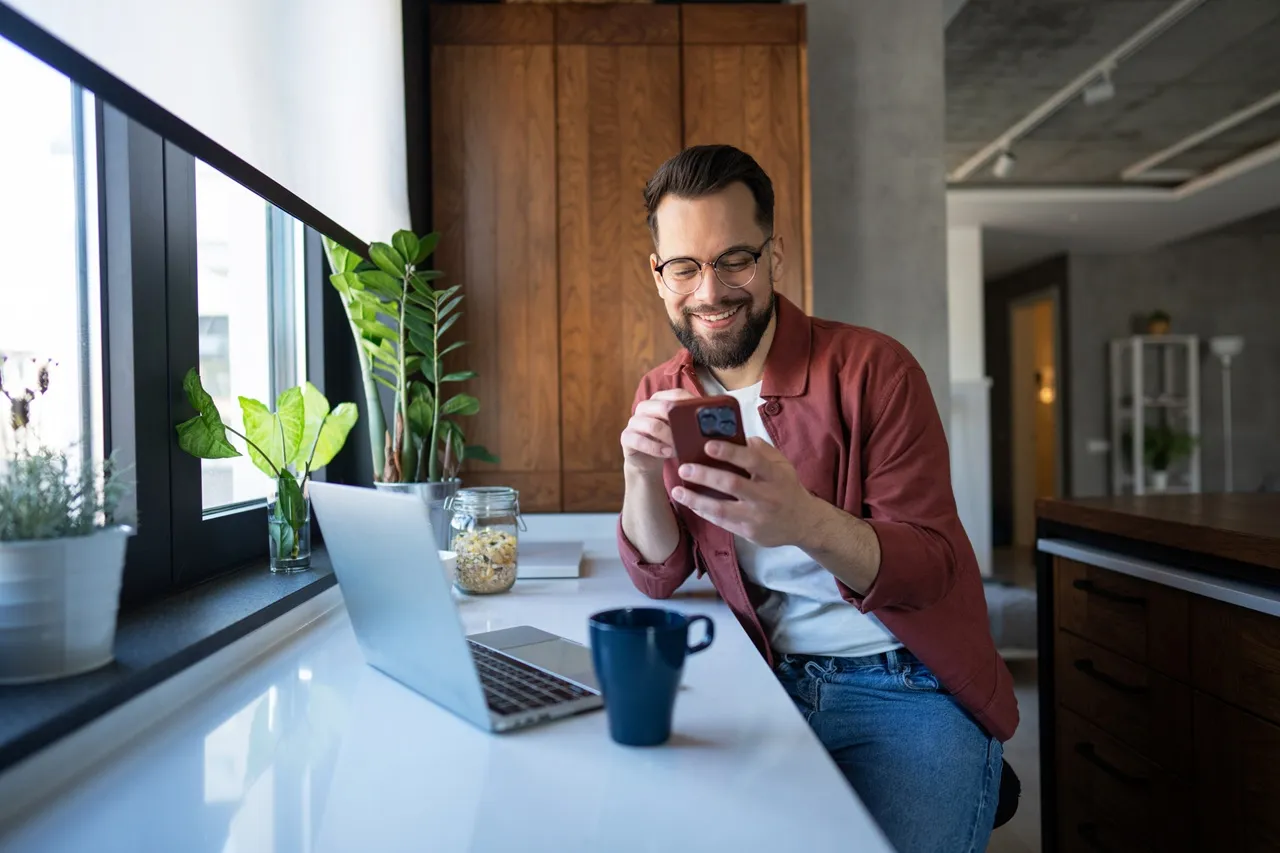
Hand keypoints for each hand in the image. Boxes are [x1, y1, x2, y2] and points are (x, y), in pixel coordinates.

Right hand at [620, 388, 696, 476]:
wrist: (647, 461)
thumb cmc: (668, 442)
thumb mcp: (680, 431)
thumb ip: (691, 422)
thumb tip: (713, 420)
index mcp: (659, 400)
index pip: (675, 394)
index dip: (689, 402)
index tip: (703, 414)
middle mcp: (645, 407)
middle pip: (662, 406)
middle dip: (677, 421)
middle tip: (689, 434)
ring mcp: (634, 422)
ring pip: (651, 425)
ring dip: (668, 437)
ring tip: (678, 447)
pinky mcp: (626, 437)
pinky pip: (638, 440)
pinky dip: (655, 448)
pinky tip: (666, 453)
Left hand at [671, 438, 820, 547]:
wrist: (803, 522)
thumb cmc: (786, 487)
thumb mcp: (782, 464)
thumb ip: (761, 450)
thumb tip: (735, 437)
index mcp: (775, 475)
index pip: (752, 460)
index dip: (730, 452)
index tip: (708, 445)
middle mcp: (767, 496)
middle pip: (732, 484)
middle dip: (705, 475)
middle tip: (683, 468)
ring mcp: (757, 516)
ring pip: (722, 509)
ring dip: (696, 499)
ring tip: (677, 491)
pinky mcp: (749, 532)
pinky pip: (722, 522)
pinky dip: (704, 512)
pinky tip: (691, 503)